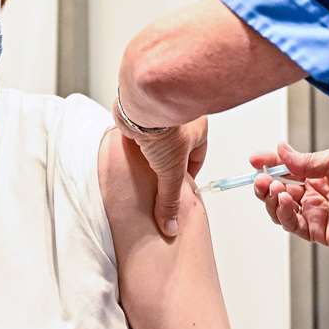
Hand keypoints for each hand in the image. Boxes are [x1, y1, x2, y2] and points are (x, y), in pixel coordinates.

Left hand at [122, 117, 208, 236]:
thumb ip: (170, 199)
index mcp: (198, 129)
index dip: (188, 175)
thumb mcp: (171, 170)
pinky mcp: (139, 115)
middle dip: (168, 166)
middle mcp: (179, 121)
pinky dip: (136, 144)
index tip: (181, 189)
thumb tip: (170, 225)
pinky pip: (139, 133)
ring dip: (150, 154)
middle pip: (176, 150)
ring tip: (143, 171)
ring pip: (157, 141)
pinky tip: (130, 155)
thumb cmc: (166, 127)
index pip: (197, 158)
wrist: (140, 103)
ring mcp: (159, 117)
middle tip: (160, 182)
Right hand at [250, 142, 328, 247]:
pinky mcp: (318, 230)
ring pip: (280, 209)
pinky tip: (283, 200)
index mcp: (320, 174)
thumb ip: (306, 160)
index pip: (287, 169)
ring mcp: (315, 213)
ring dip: (270, 198)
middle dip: (265, 183)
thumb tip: (281, 151)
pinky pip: (292, 224)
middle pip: (278, 190)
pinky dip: (282, 212)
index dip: (270, 164)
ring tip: (273, 188)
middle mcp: (315, 194)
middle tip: (261, 177)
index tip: (255, 160)